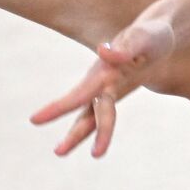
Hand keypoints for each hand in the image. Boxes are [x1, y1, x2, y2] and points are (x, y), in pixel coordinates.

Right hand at [29, 18, 175, 157]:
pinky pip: (103, 115)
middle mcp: (100, 81)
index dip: (59, 108)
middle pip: (88, 112)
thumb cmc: (152, 37)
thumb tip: (102, 50)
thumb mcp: (145, 39)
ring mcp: (106, 88)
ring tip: (59, 153)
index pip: (81, 93)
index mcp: (105, 71)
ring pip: (90, 117)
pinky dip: (98, 129)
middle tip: (58, 153)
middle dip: (75, 134)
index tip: (33, 120)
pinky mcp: (114, 93)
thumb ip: (126, 45)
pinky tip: (94, 148)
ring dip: (78, 135)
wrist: (156, 36)